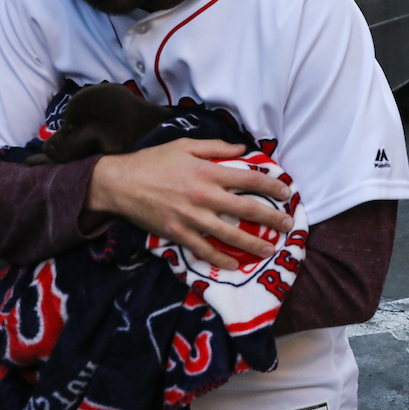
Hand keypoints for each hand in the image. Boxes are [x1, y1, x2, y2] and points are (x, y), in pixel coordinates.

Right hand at [83, 139, 294, 269]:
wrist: (120, 182)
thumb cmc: (153, 161)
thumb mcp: (185, 145)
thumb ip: (216, 147)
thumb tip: (244, 149)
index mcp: (207, 172)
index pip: (249, 179)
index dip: (271, 186)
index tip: (286, 193)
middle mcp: (203, 196)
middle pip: (246, 210)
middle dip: (271, 219)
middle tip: (288, 225)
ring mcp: (191, 217)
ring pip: (229, 234)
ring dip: (252, 244)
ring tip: (269, 250)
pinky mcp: (178, 233)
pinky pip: (204, 250)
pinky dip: (220, 259)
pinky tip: (234, 265)